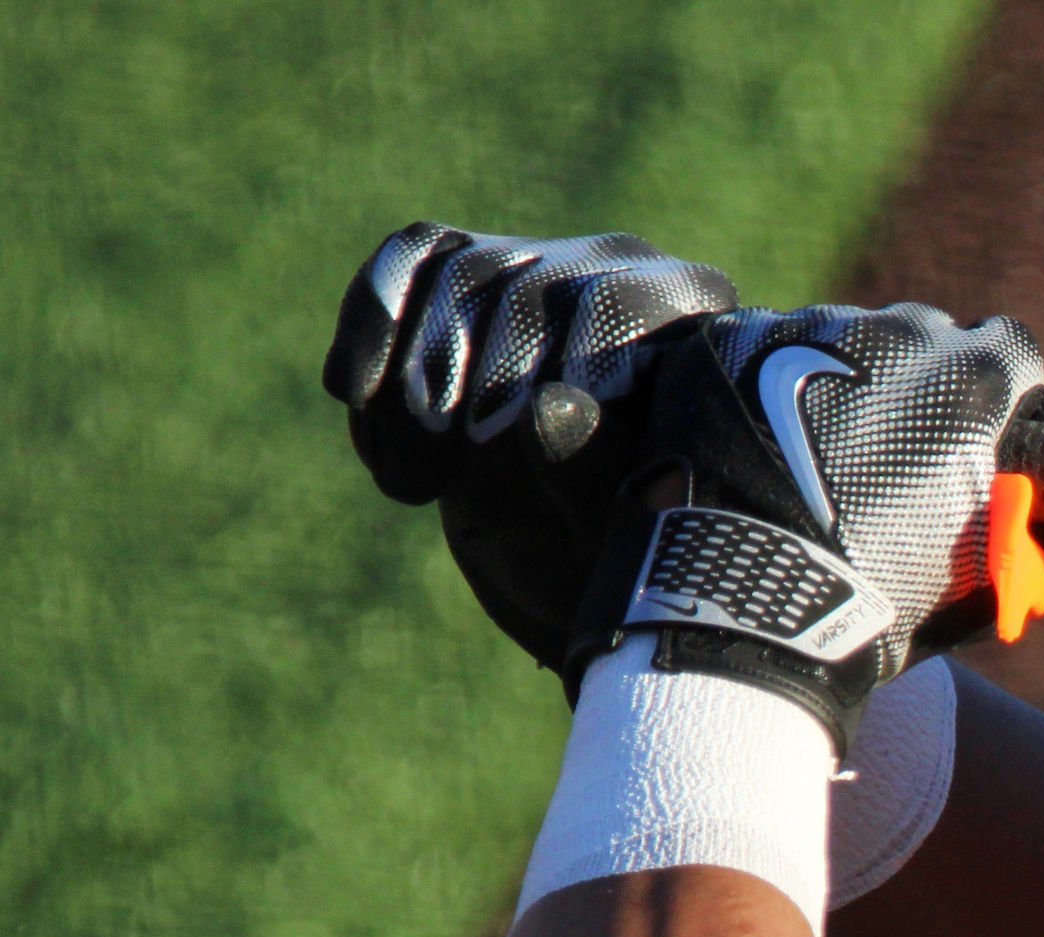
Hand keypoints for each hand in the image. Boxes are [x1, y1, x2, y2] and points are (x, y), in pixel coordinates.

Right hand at [324, 223, 740, 671]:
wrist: (586, 569)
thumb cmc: (635, 561)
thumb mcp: (626, 542)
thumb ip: (601, 475)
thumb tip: (548, 406)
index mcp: (696, 332)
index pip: (615, 305)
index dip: (547, 369)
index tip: (500, 446)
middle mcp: (631, 279)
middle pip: (527, 285)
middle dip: (472, 385)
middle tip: (450, 490)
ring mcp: (550, 269)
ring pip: (463, 274)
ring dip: (415, 378)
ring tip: (409, 485)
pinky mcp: (474, 281)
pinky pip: (414, 260)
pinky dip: (373, 321)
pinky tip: (347, 390)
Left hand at [584, 303, 1043, 748]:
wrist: (750, 602)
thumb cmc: (881, 599)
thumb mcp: (982, 570)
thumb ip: (1014, 519)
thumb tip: (1030, 509)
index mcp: (973, 381)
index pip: (1012, 349)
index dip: (1002, 391)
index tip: (983, 428)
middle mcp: (898, 335)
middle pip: (925, 335)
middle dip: (920, 382)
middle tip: (896, 450)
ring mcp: (809, 326)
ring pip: (844, 336)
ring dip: (844, 379)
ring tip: (818, 454)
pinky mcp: (733, 337)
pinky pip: (765, 344)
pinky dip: (768, 383)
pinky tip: (761, 443)